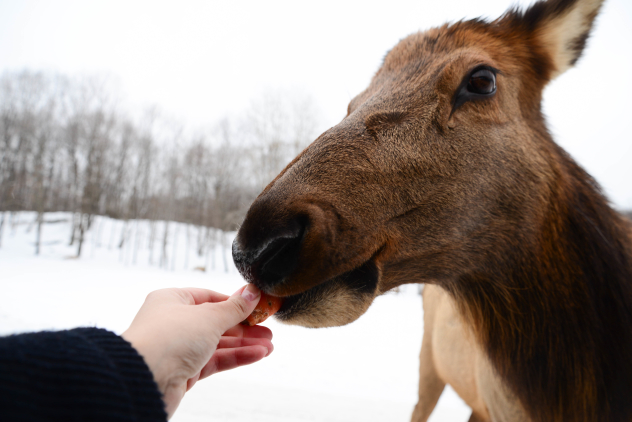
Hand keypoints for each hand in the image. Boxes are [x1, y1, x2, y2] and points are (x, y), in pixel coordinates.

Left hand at [122, 285, 272, 418]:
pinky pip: (215, 360)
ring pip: (218, 343)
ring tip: (269, 346)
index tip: (257, 306)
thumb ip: (234, 307)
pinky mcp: (184, 371)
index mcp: (173, 300)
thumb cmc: (167, 339)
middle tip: (268, 330)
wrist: (143, 380)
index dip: (234, 302)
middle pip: (216, 321)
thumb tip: (252, 292)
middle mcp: (174, 322)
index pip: (209, 297)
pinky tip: (257, 355)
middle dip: (244, 327)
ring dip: (244, 344)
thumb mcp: (208, 317)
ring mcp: (179, 348)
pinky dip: (236, 357)